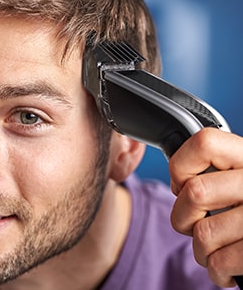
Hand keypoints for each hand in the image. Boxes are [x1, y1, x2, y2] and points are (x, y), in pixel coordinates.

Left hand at [169, 128, 242, 286]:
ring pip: (203, 234)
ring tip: (215, 246)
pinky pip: (220, 262)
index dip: (182, 166)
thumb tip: (178, 181)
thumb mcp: (236, 175)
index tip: (183, 182)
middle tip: (195, 221)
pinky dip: (218, 269)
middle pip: (195, 193)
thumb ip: (212, 169)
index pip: (203, 144)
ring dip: (201, 249)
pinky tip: (229, 262)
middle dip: (183, 216)